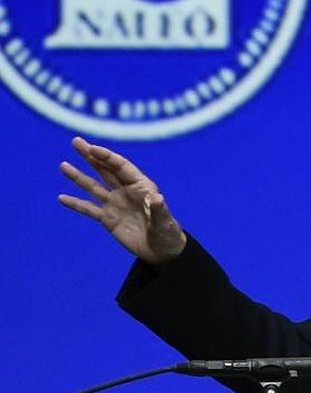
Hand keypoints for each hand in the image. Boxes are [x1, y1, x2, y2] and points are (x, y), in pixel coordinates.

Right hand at [58, 137, 186, 264]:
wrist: (161, 251)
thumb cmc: (167, 233)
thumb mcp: (165, 222)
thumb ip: (159, 209)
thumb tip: (157, 198)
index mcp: (141, 187)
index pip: (121, 167)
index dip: (107, 156)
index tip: (92, 148)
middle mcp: (126, 192)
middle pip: (105, 170)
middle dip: (91, 156)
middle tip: (76, 141)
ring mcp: (116, 204)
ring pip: (94, 187)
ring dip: (79, 177)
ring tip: (63, 165)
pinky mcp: (108, 219)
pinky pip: (89, 209)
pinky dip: (76, 204)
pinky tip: (62, 198)